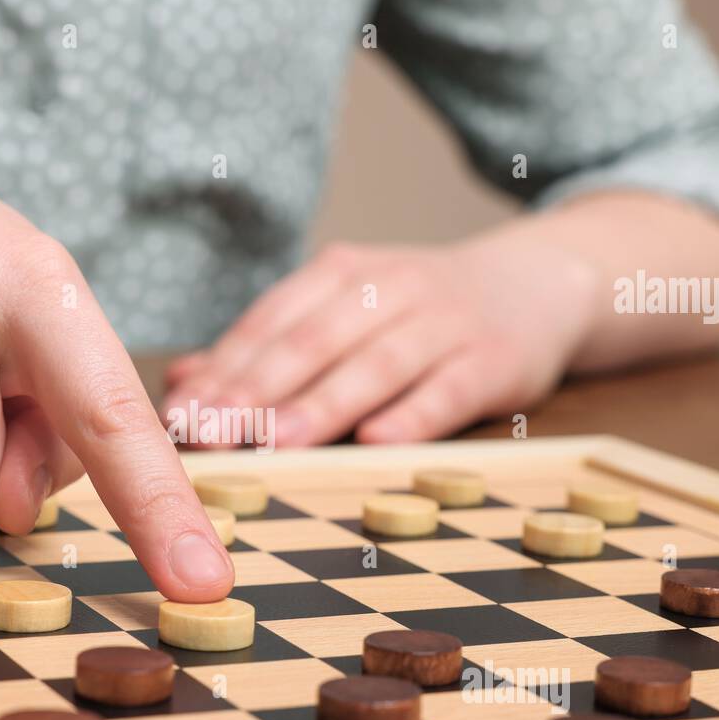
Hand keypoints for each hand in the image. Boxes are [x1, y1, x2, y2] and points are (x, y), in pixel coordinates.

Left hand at [162, 237, 602, 446]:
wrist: (539, 284)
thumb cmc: (417, 313)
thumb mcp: (343, 311)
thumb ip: (266, 348)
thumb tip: (179, 385)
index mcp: (340, 275)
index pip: (270, 323)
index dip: (223, 369)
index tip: (180, 416)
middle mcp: (388, 289)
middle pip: (313, 342)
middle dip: (258, 390)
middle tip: (213, 433)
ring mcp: (444, 322)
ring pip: (375, 364)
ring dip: (324, 404)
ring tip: (279, 442)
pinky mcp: (494, 359)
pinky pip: (448, 389)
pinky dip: (413, 416)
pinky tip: (377, 444)